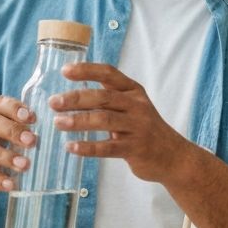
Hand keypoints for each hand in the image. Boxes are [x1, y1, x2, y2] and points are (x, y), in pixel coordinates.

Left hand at [51, 63, 185, 181]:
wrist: (173, 156)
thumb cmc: (144, 129)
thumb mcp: (132, 107)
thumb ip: (108, 99)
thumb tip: (70, 96)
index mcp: (133, 91)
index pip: (109, 73)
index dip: (87, 70)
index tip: (65, 71)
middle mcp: (136, 106)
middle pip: (103, 97)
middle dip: (76, 98)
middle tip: (54, 102)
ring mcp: (137, 127)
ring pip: (103, 120)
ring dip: (78, 121)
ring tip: (57, 123)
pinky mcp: (135, 149)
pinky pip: (107, 147)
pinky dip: (87, 147)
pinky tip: (71, 147)